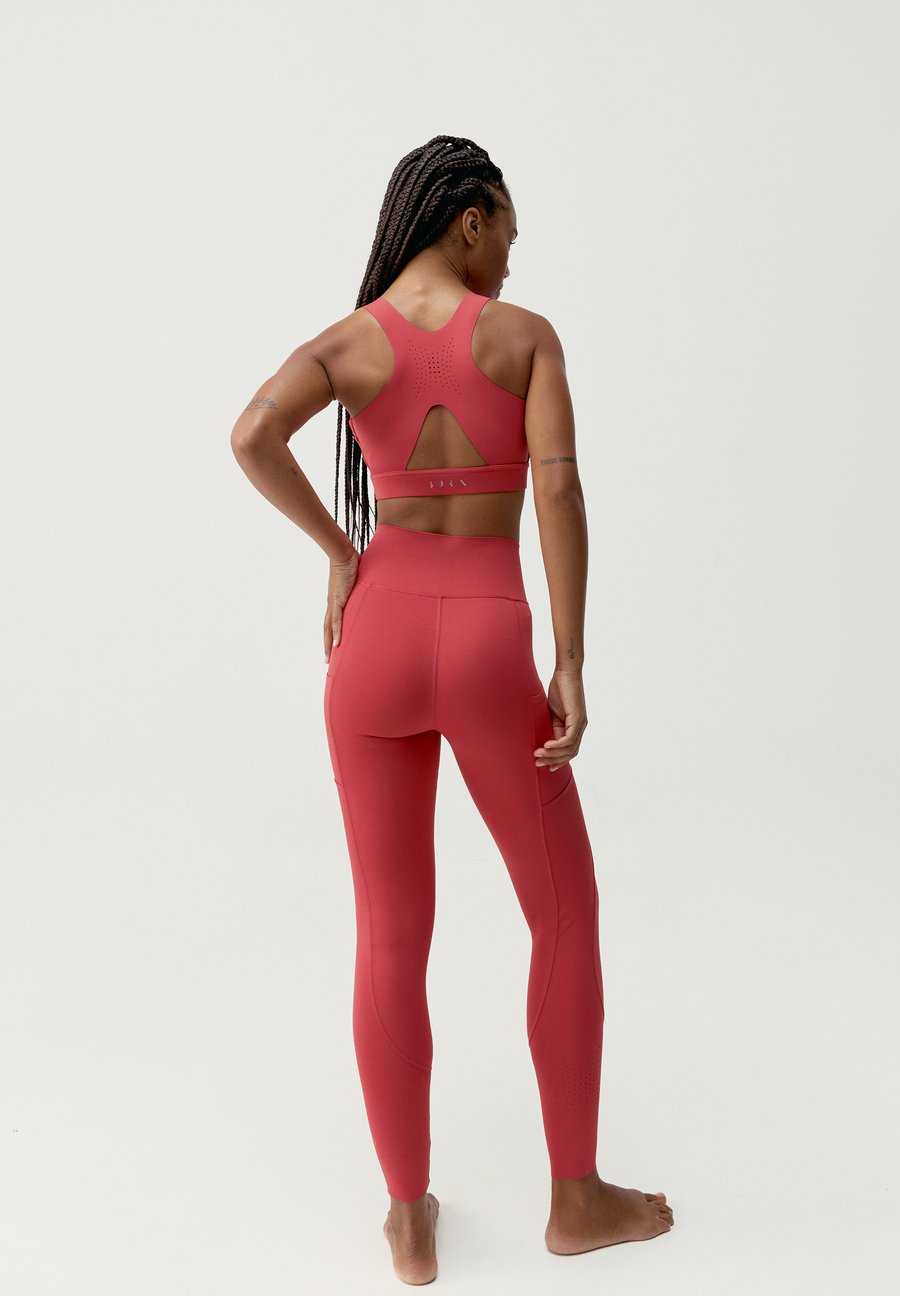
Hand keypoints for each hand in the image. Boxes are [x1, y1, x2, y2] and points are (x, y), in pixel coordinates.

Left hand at [324, 547, 359, 663]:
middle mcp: (332, 604)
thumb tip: (373, 586)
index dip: (330, 634)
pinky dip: (336, 633)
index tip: (331, 646)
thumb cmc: (350, 564)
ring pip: (328, 628)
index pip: (330, 621)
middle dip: (326, 644)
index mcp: (335, 600)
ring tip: (328, 657)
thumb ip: (363, 587)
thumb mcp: (357, 581)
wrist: (343, 555)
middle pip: (326, 628)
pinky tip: (336, 644)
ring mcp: (334, 603)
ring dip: (328, 643)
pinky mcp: (338, 600)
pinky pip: (336, 621)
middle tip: (326, 659)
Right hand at [535, 668, 587, 770]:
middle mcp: (580, 727)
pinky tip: (546, 746)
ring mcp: (580, 724)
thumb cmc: (559, 688)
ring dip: (553, 755)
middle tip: (537, 763)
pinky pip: (569, 739)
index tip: (544, 765)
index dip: (557, 760)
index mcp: (574, 726)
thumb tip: (545, 741)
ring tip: (538, 755)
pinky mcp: (578, 718)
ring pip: (570, 749)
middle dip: (553, 761)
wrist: (566, 672)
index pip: (569, 750)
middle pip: (570, 753)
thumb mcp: (553, 712)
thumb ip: (552, 726)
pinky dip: (557, 745)